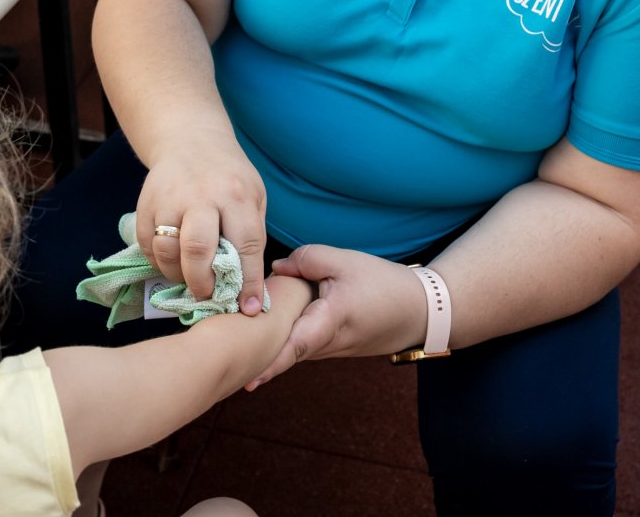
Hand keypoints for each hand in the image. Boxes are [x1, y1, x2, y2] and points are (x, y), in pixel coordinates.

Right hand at [136, 134, 268, 315]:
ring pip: (167, 251)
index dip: (249, 281)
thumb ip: (251, 236)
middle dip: (203, 283)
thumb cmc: (229, 177)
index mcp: (236, 194)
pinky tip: (173, 262)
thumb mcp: (253, 196)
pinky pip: (147, 246)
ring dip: (178, 275)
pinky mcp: (145, 205)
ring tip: (189, 278)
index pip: (245, 244)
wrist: (190, 141)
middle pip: (197, 249)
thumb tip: (250, 288)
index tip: (250, 308)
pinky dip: (159, 263)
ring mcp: (168, 199)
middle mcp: (201, 195)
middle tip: (208, 295)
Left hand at [247, 245, 427, 388]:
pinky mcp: (331, 349)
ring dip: (269, 343)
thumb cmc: (383, 284)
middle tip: (221, 350)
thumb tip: (273, 271)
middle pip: (284, 349)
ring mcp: (329, 351)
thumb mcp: (345, 261)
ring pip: (292, 347)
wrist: (418, 311)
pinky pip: (302, 344)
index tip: (246, 378)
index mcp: (330, 322)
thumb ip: (306, 260)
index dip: (270, 362)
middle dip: (256, 351)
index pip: (295, 346)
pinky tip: (267, 324)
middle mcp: (326, 345)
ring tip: (234, 334)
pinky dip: (285, 337)